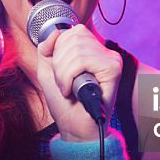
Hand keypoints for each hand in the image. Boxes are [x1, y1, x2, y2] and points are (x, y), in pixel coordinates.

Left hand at [36, 25, 122, 141]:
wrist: (75, 127)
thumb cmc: (65, 103)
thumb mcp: (48, 70)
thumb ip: (47, 49)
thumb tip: (56, 32)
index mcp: (91, 49)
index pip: (72, 32)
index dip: (57, 50)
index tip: (59, 72)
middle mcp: (104, 51)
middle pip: (73, 37)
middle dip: (58, 63)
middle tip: (62, 83)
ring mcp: (110, 59)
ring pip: (76, 50)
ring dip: (62, 73)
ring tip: (67, 88)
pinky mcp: (112, 68)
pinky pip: (82, 60)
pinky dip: (69, 76)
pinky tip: (72, 91)